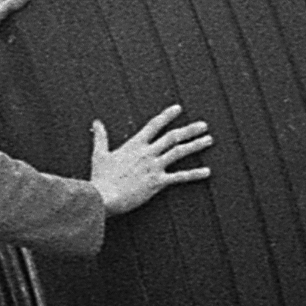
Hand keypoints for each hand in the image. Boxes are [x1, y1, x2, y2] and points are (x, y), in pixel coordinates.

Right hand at [90, 103, 214, 213]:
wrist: (103, 197)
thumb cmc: (100, 178)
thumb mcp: (99, 154)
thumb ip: (100, 137)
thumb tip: (97, 122)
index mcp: (134, 145)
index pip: (154, 125)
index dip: (167, 116)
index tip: (178, 108)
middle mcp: (147, 153)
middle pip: (173, 137)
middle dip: (190, 130)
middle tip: (204, 125)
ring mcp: (154, 167)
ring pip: (179, 152)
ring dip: (195, 145)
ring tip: (209, 140)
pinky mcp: (157, 182)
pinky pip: (180, 177)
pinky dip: (194, 174)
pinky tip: (207, 172)